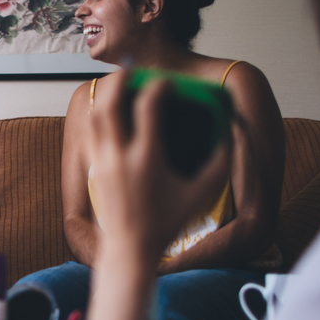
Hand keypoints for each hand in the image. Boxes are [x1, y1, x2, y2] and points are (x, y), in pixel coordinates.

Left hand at [89, 71, 232, 262]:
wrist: (130, 249)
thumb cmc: (166, 223)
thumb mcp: (202, 194)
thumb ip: (220, 163)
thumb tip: (230, 135)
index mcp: (148, 158)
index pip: (148, 107)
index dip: (158, 86)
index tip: (166, 83)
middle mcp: (121, 156)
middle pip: (111, 104)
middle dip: (120, 80)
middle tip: (131, 69)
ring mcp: (102, 162)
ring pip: (95, 117)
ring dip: (106, 96)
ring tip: (118, 85)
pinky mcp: (93, 169)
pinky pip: (90, 133)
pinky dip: (97, 116)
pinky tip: (107, 112)